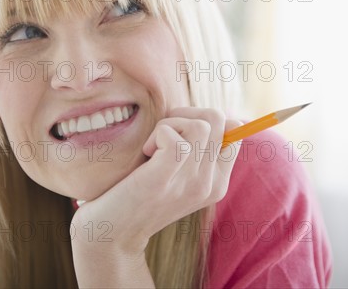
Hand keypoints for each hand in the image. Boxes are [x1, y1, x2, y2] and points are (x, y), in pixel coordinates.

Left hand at [70, 108, 240, 286]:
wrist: (112, 233)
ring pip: (200, 125)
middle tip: (164, 132)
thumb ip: (197, 150)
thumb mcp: (178, 173)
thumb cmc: (141, 192)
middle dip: (187, 113)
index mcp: (217, 182)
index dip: (204, 117)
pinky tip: (147, 151)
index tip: (180, 131)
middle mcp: (210, 184)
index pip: (235, 129)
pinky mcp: (164, 180)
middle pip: (219, 119)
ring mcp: (190, 184)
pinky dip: (159, 133)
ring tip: (154, 144)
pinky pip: (177, 140)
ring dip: (171, 123)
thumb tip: (211, 117)